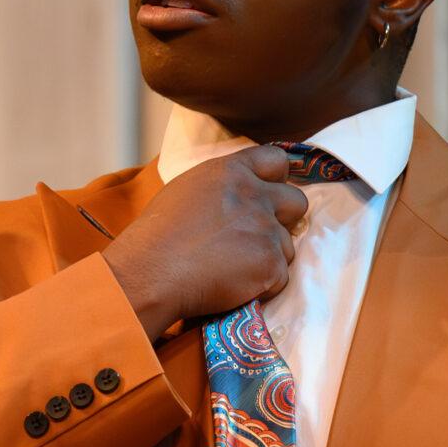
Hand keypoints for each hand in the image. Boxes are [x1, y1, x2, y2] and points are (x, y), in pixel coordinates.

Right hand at [102, 145, 307, 338]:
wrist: (150, 273)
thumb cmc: (157, 235)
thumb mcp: (187, 189)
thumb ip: (223, 185)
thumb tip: (242, 189)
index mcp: (232, 172)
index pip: (276, 160)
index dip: (276, 179)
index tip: (267, 194)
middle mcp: (254, 195)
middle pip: (297, 201)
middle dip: (283, 219)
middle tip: (254, 236)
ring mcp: (266, 230)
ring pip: (287, 245)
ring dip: (267, 257)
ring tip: (231, 267)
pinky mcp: (271, 264)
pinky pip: (280, 277)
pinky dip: (261, 286)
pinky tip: (232, 285)